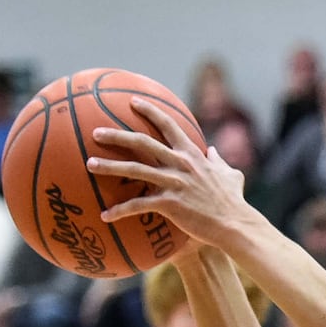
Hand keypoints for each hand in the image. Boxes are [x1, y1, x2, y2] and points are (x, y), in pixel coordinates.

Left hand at [85, 100, 261, 249]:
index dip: (150, 111)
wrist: (236, 225)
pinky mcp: (170, 204)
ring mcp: (174, 183)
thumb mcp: (232, 175)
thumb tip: (214, 151)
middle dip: (117, 135)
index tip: (133, 101)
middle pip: (143, 143)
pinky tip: (105, 216)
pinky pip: (139, 205)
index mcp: (193, 155)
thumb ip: (220, 161)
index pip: (169, 125)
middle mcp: (181, 164)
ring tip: (90, 164)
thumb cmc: (234, 202)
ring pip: (135, 170)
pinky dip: (120, 210)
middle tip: (96, 132)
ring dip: (110, 167)